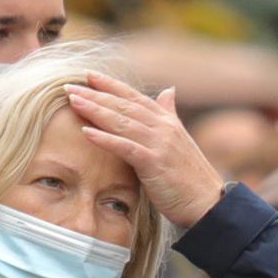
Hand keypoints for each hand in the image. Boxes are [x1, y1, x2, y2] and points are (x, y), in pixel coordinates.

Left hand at [60, 78, 225, 228]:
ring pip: (122, 121)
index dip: (111, 85)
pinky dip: (105, 138)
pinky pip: (125, 147)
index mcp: (167, 121)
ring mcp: (159, 143)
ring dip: (95, 110)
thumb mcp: (179, 140)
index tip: (89, 75)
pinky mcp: (155, 162)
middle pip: (123, 105)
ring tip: (72, 101)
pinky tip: (86, 132)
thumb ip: (170, 114)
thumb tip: (168, 90)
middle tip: (69, 85)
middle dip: (95, 94)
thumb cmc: (191, 176)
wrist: (208, 202)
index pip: (134, 97)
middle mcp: (163, 127)